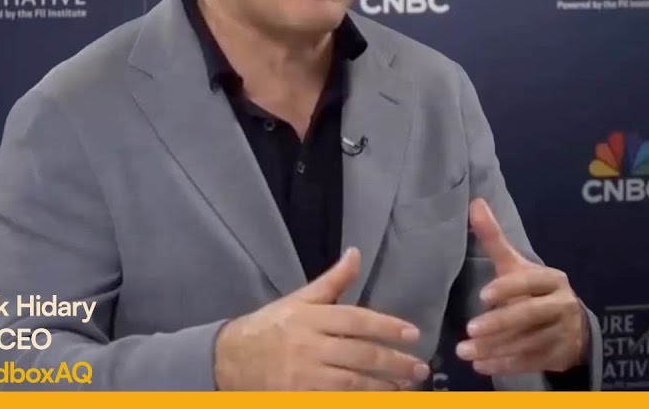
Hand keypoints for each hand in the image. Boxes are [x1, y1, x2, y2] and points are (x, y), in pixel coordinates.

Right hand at [214, 247, 430, 389]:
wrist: (228, 360)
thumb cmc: (270, 326)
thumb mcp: (299, 299)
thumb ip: (332, 281)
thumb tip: (356, 254)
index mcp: (312, 318)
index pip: (357, 320)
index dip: (387, 327)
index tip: (413, 334)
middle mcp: (310, 347)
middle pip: (360, 355)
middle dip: (394, 362)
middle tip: (420, 367)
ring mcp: (304, 377)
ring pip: (351, 384)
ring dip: (382, 387)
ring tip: (405, 386)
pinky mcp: (299, 398)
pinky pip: (335, 402)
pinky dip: (358, 401)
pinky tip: (376, 399)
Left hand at [457, 198, 588, 375]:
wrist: (573, 327)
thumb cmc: (535, 291)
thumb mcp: (517, 266)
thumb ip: (494, 238)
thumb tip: (474, 203)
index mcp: (551, 280)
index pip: (531, 282)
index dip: (509, 288)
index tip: (483, 296)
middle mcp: (561, 305)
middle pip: (531, 314)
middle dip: (500, 323)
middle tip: (470, 329)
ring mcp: (562, 333)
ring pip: (528, 342)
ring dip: (495, 349)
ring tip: (465, 352)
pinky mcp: (558, 356)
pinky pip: (530, 362)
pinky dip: (504, 365)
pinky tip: (481, 366)